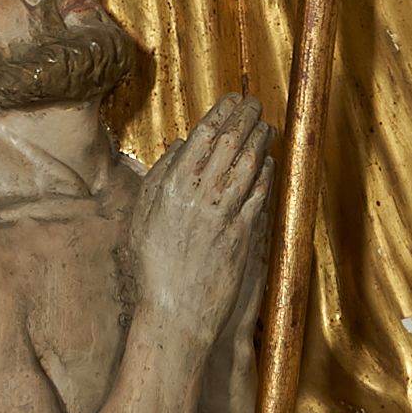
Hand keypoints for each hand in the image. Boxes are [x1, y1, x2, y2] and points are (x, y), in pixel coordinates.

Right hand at [130, 96, 272, 350]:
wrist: (175, 313)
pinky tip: (269, 163)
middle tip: (255, 103)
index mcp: (172, 186)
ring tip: (266, 127)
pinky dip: (266, 174)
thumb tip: (182, 145)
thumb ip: (160, 176)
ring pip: (249, 164)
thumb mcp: (142, 217)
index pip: (204, 134)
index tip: (232, 100)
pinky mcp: (243, 234)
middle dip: (246, 117)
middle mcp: (201, 195)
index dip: (222, 113)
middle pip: (231, 143)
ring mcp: (225, 214)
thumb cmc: (152, 268)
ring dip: (260, 141)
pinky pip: (259, 194)